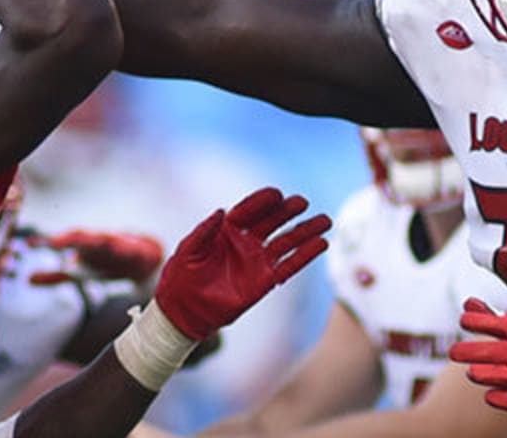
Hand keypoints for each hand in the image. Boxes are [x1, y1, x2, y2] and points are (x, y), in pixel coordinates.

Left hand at [30, 229, 164, 284]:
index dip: (48, 243)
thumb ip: (57, 276)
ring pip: (107, 240)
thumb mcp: (81, 272)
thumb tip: (29, 279)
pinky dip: (126, 247)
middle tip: (52, 243)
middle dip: (69, 240)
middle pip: (83, 238)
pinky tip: (119, 247)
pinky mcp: (138, 252)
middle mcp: (100, 243)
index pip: (64, 242)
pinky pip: (132, 249)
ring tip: (83, 242)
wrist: (146, 262)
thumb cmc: (110, 263)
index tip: (30, 243)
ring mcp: (120, 245)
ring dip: (96, 240)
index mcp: (84, 247)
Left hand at [155, 187, 330, 339]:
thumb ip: (204, 231)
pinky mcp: (265, 281)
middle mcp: (247, 242)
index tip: (277, 194)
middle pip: (273, 221)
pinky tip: (322, 244)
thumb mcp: (187, 251)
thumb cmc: (180, 279)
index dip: (263, 202)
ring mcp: (258, 261)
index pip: (250, 210)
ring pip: (287, 242)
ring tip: (326, 220)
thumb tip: (221, 211)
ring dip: (306, 230)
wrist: (183, 312)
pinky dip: (306, 255)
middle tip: (302, 202)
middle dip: (288, 211)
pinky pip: (290, 266)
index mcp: (227, 230)